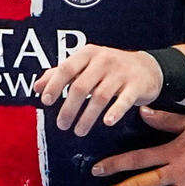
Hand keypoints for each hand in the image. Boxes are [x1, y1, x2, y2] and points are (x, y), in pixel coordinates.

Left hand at [36, 44, 163, 135]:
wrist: (147, 68)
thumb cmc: (109, 69)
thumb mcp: (85, 66)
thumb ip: (61, 74)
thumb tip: (37, 87)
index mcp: (88, 54)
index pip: (67, 68)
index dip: (54, 85)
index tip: (45, 101)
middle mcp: (104, 60)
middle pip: (81, 86)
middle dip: (68, 109)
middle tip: (62, 125)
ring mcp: (121, 73)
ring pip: (99, 97)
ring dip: (87, 117)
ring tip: (78, 131)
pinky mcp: (136, 86)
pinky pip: (124, 100)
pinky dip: (115, 112)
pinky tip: (107, 122)